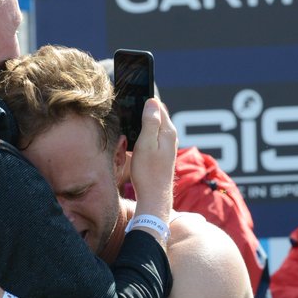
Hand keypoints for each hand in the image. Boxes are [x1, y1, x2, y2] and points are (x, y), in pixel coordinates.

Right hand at [129, 98, 175, 220]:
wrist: (154, 196)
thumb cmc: (148, 172)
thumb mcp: (146, 144)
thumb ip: (150, 122)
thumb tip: (152, 101)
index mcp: (168, 131)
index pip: (158, 106)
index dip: (144, 101)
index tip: (131, 100)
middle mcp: (171, 136)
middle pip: (157, 115)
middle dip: (143, 112)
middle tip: (127, 112)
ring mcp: (168, 145)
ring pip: (154, 126)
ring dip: (142, 124)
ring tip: (129, 125)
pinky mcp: (162, 154)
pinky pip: (153, 137)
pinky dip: (144, 135)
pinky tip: (135, 140)